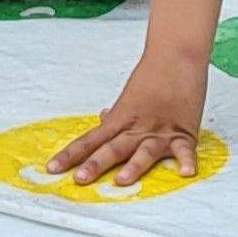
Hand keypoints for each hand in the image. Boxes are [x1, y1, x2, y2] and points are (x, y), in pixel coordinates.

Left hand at [46, 62, 205, 185]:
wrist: (175, 55)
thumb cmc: (152, 74)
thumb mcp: (129, 97)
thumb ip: (117, 115)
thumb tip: (102, 119)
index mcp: (120, 120)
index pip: (89, 140)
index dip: (70, 155)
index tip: (51, 169)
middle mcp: (136, 128)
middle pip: (111, 148)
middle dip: (95, 164)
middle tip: (79, 179)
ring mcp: (159, 131)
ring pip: (144, 152)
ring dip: (134, 167)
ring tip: (121, 181)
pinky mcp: (183, 132)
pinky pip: (184, 150)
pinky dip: (186, 160)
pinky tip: (185, 173)